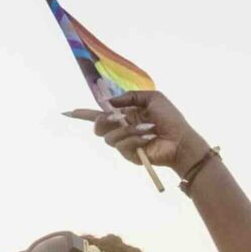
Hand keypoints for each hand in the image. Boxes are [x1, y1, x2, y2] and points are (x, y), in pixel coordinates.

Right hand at [82, 92, 211, 176]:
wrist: (181, 140)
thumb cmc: (170, 119)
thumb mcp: (152, 98)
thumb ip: (130, 96)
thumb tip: (110, 102)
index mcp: (125, 114)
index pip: (100, 113)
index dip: (83, 113)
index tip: (69, 112)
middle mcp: (122, 128)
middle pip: (98, 126)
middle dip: (103, 121)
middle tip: (117, 118)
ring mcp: (125, 143)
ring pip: (110, 137)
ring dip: (128, 130)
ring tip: (148, 128)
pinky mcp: (130, 155)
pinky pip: (122, 145)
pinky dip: (135, 139)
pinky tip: (149, 138)